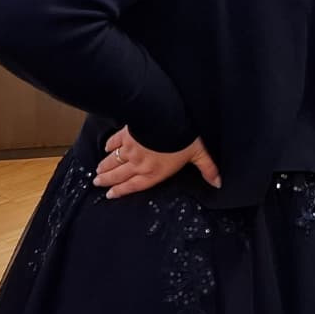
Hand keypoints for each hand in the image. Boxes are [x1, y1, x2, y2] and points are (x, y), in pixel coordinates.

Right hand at [94, 127, 219, 198]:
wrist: (166, 119)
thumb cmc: (183, 139)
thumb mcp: (199, 154)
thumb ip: (207, 169)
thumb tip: (218, 182)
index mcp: (154, 173)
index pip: (134, 186)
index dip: (121, 191)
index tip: (110, 194)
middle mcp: (139, 164)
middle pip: (119, 175)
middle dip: (107, 180)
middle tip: (97, 183)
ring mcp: (130, 149)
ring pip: (114, 161)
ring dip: (105, 166)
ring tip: (96, 171)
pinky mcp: (126, 135)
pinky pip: (115, 142)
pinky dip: (109, 146)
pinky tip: (106, 148)